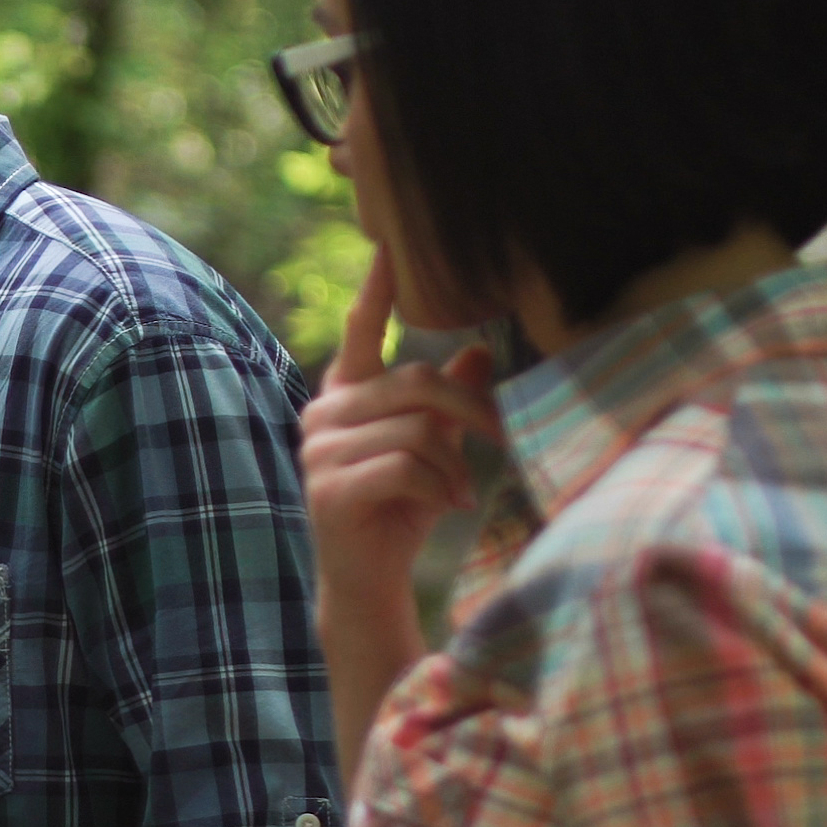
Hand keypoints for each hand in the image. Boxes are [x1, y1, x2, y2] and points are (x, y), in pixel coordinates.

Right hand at [299, 252, 499, 609]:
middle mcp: (325, 413)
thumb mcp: (435, 449)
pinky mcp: (328, 488)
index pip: (361, 331)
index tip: (389, 245)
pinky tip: (451, 504)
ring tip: (463, 490)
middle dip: (472, 409)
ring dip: (454, 463)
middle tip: (507, 434)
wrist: (368, 580)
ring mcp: (320, 451)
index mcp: (347, 395)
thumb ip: (447, 402)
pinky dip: (441, 487)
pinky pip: (405, 466)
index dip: (375, 290)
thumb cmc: (403, 509)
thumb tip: (479, 351)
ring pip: (416, 429)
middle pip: (416, 383)